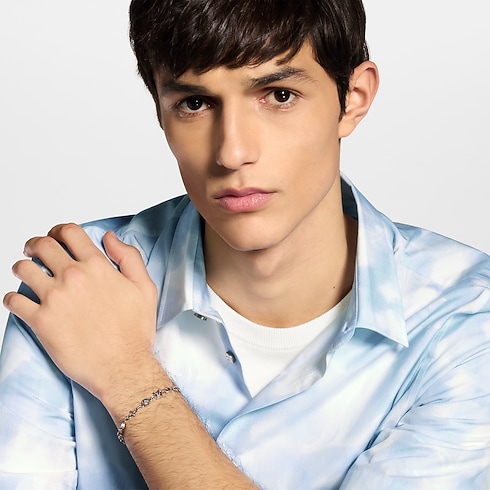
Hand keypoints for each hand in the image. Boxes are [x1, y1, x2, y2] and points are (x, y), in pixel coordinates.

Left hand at [3, 223, 157, 401]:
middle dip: (35, 244)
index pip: (69, 233)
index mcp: (97, 266)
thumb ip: (129, 257)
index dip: (58, 230)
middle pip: (42, 245)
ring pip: (23, 269)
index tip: (55, 237)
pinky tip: (18, 301)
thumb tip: (110, 237)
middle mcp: (73, 277)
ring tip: (25, 273)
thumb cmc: (135, 331)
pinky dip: (11, 298)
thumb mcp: (145, 287)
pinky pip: (13, 301)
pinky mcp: (41, 321)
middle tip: (34, 251)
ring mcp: (55, 298)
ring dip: (22, 267)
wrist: (123, 367)